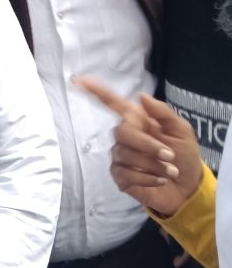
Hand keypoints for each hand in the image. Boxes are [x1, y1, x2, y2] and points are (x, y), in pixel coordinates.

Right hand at [77, 78, 202, 216]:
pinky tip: (159, 180)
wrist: (189, 187)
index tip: (79, 81)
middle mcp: (125, 136)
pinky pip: (125, 174)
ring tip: (170, 171)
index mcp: (137, 120)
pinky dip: (146, 178)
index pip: (112, 103)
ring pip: (125, 154)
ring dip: (152, 164)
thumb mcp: (181, 131)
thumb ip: (163, 113)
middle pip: (121, 132)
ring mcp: (120, 156)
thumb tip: (141, 96)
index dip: (96, 92)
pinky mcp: (120, 176)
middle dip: (147, 145)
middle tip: (170, 156)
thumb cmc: (184, 155)